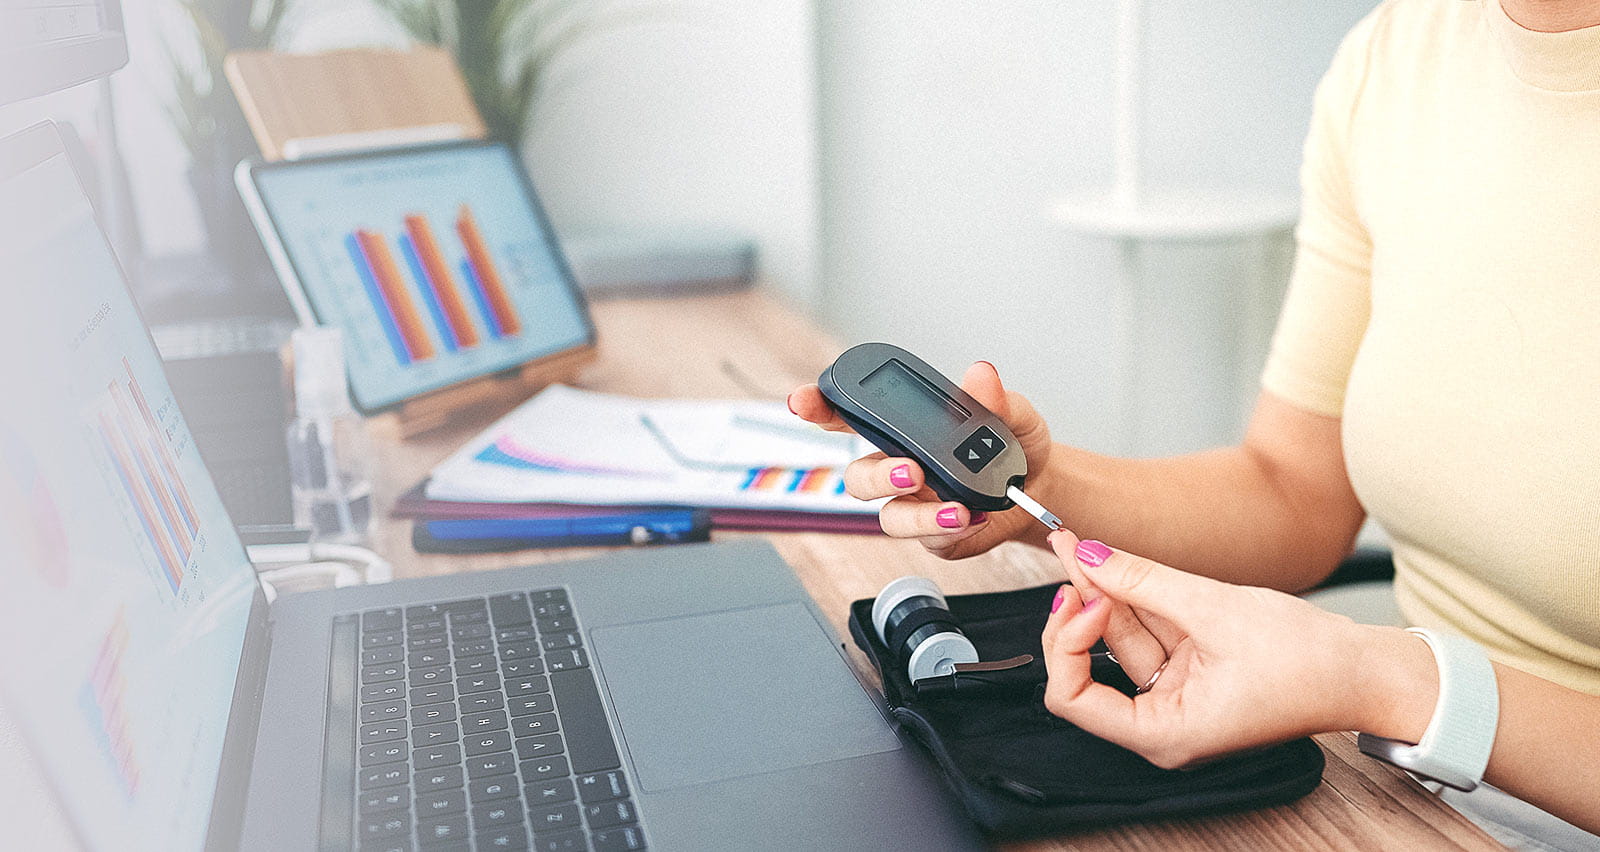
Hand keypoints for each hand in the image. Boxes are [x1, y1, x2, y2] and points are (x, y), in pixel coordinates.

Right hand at [788, 360, 1053, 558]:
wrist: (1043, 488)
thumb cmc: (1014, 446)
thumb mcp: (1014, 414)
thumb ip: (996, 399)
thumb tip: (981, 375)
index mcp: (904, 429)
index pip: (850, 415)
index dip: (818, 407)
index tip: (800, 401)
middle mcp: (898, 466)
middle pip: (859, 476)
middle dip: (878, 476)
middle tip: (911, 471)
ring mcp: (913, 504)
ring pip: (888, 516)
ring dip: (917, 514)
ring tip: (955, 509)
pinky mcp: (934, 536)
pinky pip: (927, 540)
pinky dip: (949, 530)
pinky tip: (975, 517)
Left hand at [1039, 530, 1436, 768]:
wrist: (1365, 670)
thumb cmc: (1307, 662)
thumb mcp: (1214, 609)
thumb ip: (1143, 581)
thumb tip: (1089, 556)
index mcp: (1163, 733)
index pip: (1072, 698)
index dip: (1068, 643)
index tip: (1088, 596)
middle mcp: (1163, 722)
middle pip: (1094, 663)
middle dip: (1081, 604)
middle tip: (1072, 553)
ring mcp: (1176, 695)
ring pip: (1122, 639)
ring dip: (1102, 590)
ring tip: (1079, 544)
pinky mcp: (1192, 670)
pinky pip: (1150, 632)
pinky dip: (1133, 597)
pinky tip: (1110, 561)